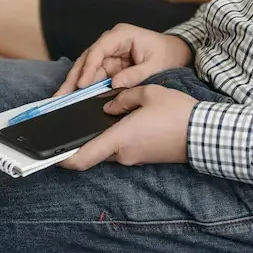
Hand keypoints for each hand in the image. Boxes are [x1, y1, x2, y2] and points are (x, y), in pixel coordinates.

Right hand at [54, 24, 191, 96]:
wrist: (175, 52)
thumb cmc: (167, 54)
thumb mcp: (155, 65)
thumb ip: (136, 74)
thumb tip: (114, 84)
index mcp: (122, 35)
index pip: (100, 49)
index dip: (89, 66)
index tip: (82, 84)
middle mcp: (111, 41)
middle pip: (88, 58)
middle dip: (74, 77)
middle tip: (61, 95)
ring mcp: (109, 52)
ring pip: (87, 68)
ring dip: (75, 84)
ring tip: (61, 99)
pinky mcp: (110, 64)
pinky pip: (95, 75)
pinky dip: (85, 87)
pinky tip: (74, 98)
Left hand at [60, 85, 197, 169]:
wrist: (204, 134)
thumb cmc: (177, 114)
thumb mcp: (147, 93)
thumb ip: (122, 98)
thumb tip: (108, 105)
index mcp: (119, 138)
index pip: (81, 158)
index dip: (61, 159)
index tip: (49, 155)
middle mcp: (123, 153)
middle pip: (92, 151)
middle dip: (83, 140)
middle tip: (76, 122)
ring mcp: (134, 158)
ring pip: (108, 148)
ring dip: (103, 136)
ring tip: (110, 113)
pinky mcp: (144, 157)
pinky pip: (122, 148)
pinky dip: (118, 137)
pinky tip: (127, 119)